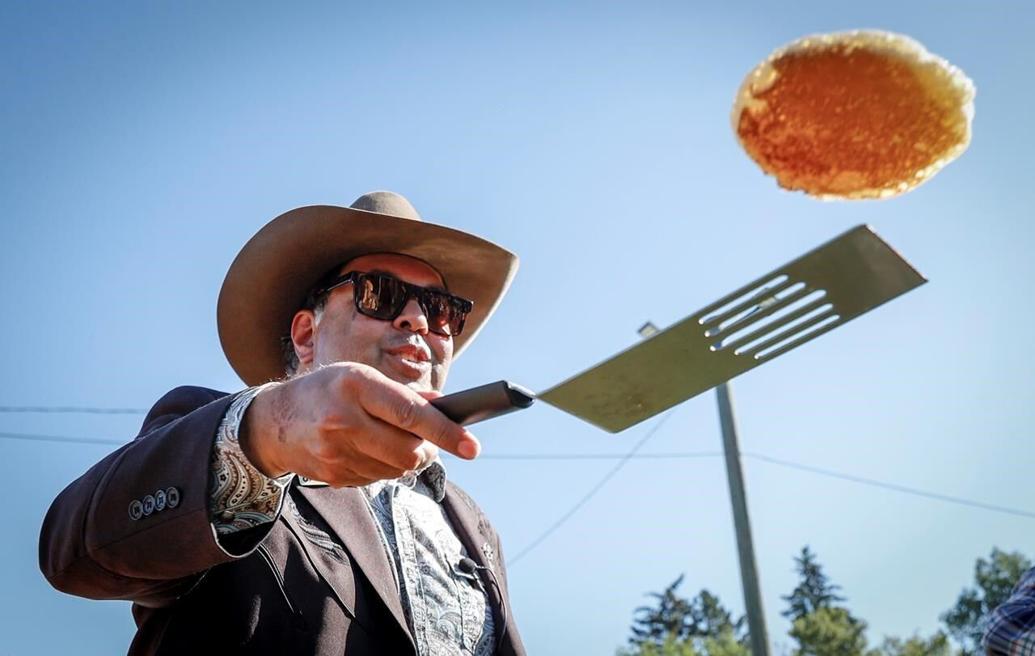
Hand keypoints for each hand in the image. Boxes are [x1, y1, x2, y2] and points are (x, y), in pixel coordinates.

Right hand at [239, 362, 479, 486]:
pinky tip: (369, 450)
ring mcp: (336, 452)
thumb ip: (401, 395)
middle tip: (429, 444)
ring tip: (391, 440)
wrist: (273, 422)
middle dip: (427, 451)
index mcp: (355, 385)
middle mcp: (343, 419)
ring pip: (396, 469)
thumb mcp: (360, 377)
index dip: (446, 431)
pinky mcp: (334, 476)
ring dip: (405, 460)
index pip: (411, 414)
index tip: (472, 445)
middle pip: (407, 451)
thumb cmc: (326, 390)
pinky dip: (384, 468)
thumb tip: (444, 409)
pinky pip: (377, 479)